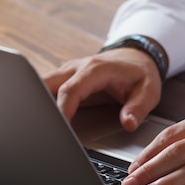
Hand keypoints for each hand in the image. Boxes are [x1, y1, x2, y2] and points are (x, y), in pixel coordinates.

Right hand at [43, 48, 161, 130]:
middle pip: (46, 84)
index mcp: (96, 69)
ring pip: (41, 84)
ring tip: (36, 125)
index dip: (62, 108)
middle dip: (38, 104)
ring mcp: (68, 72)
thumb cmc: (141, 73)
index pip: (71, 89)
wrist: (137, 57)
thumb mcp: (149, 91)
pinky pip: (45, 88)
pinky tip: (40, 118)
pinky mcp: (65, 78)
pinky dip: (40, 101)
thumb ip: (138, 108)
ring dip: (36, 102)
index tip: (59, 126)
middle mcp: (77, 68)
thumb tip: (128, 123)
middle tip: (37, 128)